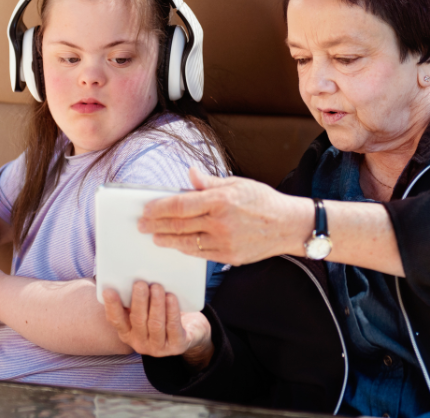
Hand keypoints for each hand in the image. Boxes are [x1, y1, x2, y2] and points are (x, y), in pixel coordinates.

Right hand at [102, 281, 213, 367]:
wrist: (191, 331)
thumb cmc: (163, 314)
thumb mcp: (148, 308)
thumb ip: (137, 298)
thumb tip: (130, 277)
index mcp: (128, 332)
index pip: (116, 320)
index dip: (112, 306)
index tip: (109, 291)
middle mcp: (140, 343)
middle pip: (137, 320)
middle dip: (138, 301)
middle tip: (140, 283)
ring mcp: (158, 347)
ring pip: (155, 324)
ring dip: (156, 304)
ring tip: (157, 287)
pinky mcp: (176, 346)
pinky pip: (173, 327)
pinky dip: (172, 311)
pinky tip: (171, 298)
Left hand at [139, 166, 312, 264]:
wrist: (288, 225)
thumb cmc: (262, 200)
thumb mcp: (237, 184)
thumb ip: (209, 182)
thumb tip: (190, 173)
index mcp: (220, 200)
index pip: (180, 205)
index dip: (158, 208)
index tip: (146, 209)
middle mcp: (220, 222)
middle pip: (178, 225)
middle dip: (156, 225)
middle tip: (141, 225)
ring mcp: (224, 242)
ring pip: (185, 242)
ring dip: (166, 239)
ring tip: (154, 236)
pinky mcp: (228, 256)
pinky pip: (199, 254)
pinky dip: (184, 249)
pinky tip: (175, 244)